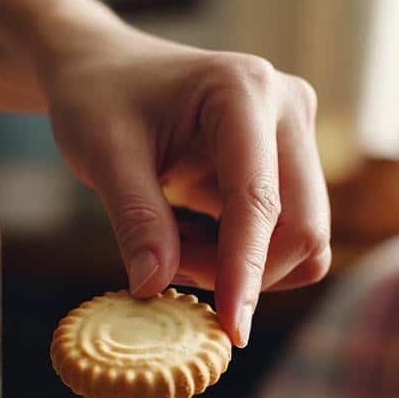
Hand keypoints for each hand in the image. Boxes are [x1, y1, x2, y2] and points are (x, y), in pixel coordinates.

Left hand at [38, 29, 330, 346]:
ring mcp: (294, 135)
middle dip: (238, 271)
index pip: (259, 200)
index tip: (232, 330)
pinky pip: (281, 235)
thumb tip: (155, 287)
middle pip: (301, 229)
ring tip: (170, 245)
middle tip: (164, 266)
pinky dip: (236, 255)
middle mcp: (288, 108)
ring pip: (299, 240)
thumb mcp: (102, 153)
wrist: (103, 67)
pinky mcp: (288, 162)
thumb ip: (134, 219)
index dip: (246, 270)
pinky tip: (186, 233)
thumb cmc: (98, 98)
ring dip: (237, 267)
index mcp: (244, 91)